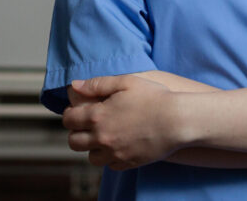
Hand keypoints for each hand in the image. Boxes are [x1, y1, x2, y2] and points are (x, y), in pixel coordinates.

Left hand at [63, 75, 178, 169]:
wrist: (177, 120)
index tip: (77, 112)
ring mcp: (115, 152)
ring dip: (92, 148)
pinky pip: (111, 165)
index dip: (69, 115)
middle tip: (86, 126)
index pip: (68, 120)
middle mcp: (102, 137)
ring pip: (91, 157)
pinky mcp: (129, 162)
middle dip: (76, 133)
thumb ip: (97, 84)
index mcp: (98, 116)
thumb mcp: (125, 81)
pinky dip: (111, 157)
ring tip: (103, 137)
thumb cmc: (153, 97)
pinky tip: (118, 146)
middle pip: (74, 142)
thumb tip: (75, 86)